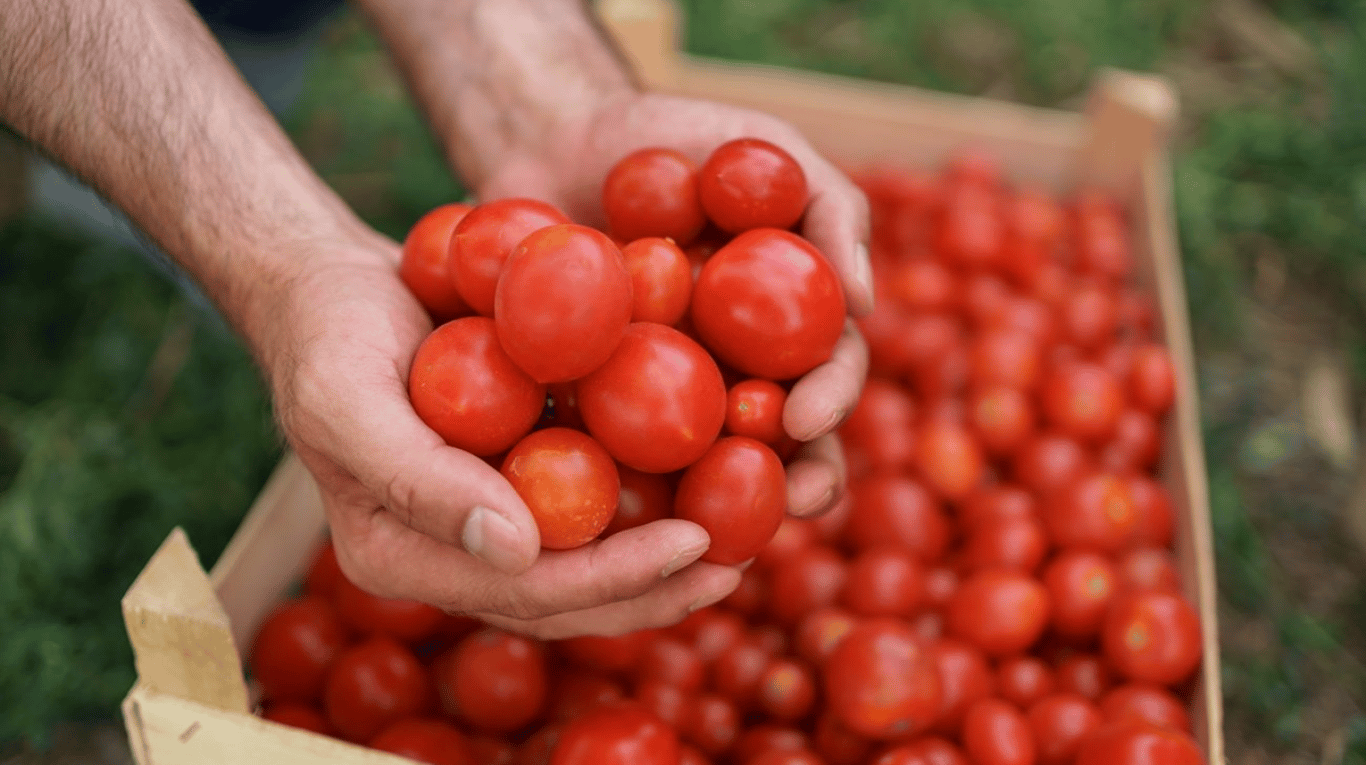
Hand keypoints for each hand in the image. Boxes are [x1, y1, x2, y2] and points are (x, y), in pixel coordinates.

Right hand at [262, 231, 739, 638]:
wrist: (331, 286)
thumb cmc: (328, 337)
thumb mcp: (349, 399)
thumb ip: (419, 480)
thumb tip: (520, 551)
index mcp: (406, 558)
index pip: (523, 592)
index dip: (612, 578)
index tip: (692, 543)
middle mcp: (456, 552)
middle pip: (570, 596)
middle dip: (656, 586)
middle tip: (738, 561)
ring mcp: (491, 516)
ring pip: (589, 558)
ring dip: (666, 556)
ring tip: (747, 537)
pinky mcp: (520, 474)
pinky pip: (592, 498)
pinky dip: (651, 492)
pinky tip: (714, 472)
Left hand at [477, 92, 873, 519]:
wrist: (557, 136)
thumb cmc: (675, 135)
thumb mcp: (762, 144)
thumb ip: (828, 206)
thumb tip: (865, 299)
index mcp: (786, 326)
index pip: (825, 374)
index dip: (828, 403)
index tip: (805, 418)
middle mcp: (736, 372)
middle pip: (778, 444)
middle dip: (792, 481)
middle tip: (785, 502)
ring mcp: (663, 397)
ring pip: (699, 471)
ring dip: (712, 508)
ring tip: (706, 536)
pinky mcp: (590, 406)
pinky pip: (602, 455)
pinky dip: (610, 486)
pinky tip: (598, 513)